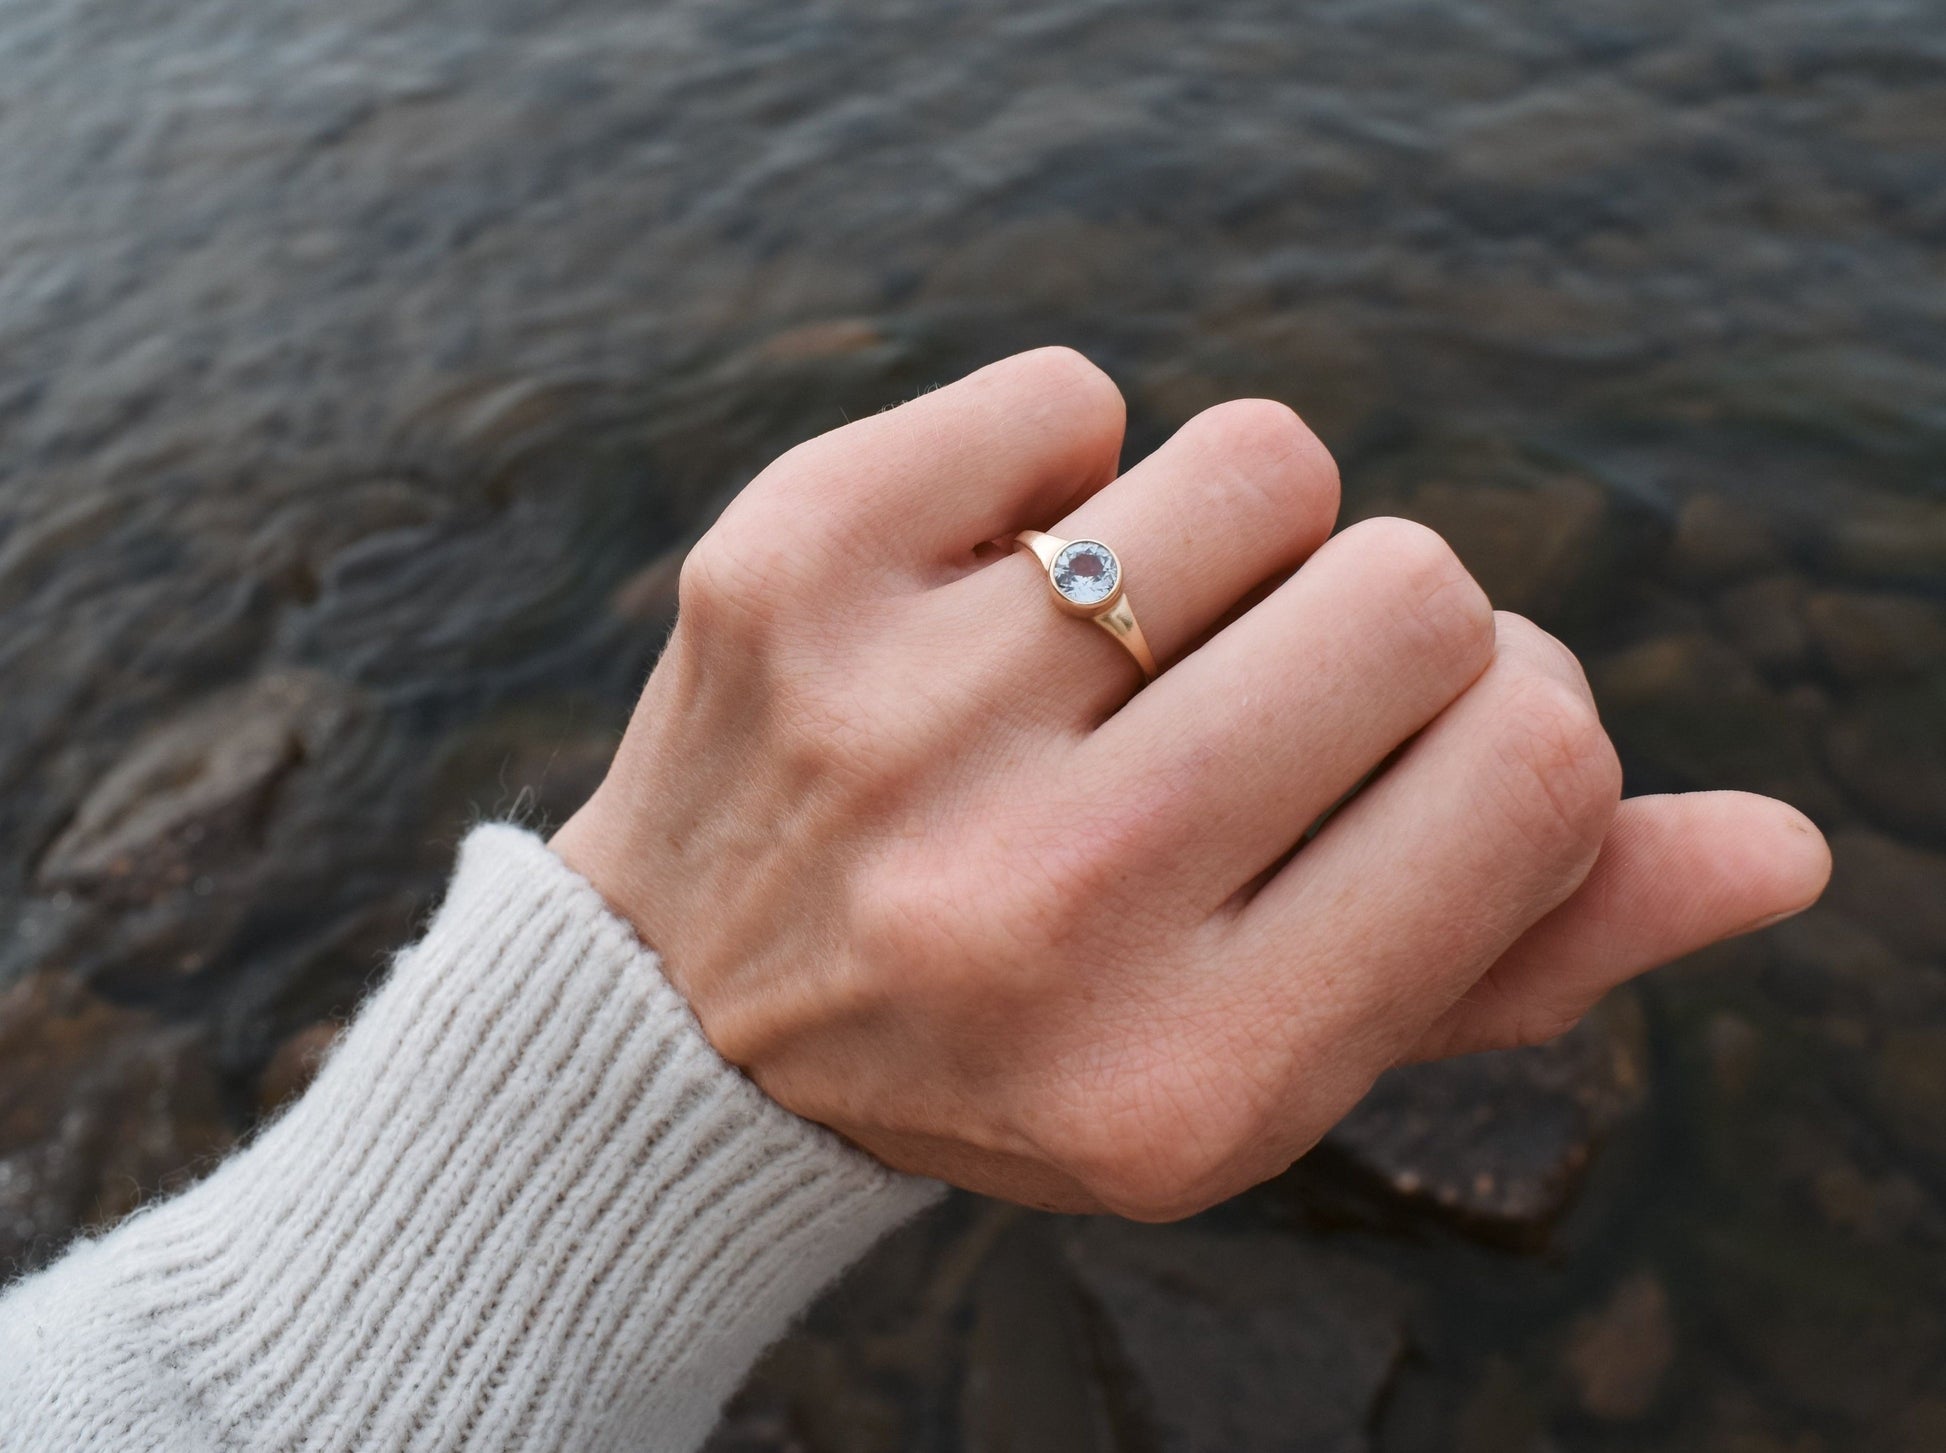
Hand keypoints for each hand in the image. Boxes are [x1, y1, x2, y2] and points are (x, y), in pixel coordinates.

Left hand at [551, 348, 1829, 1218]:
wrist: (692, 1022)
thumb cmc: (1035, 1029)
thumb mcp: (1276, 1060)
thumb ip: (1522, 957)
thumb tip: (1776, 850)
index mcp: (1194, 1070)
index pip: (1536, 763)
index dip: (1515, 724)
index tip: (1411, 760)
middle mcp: (1038, 904)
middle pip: (1415, 587)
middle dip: (1381, 627)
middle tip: (1250, 708)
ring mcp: (896, 722)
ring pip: (1263, 460)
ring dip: (1238, 541)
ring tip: (1120, 660)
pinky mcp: (793, 566)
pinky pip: (1073, 396)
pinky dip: (1072, 470)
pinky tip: (990, 602)